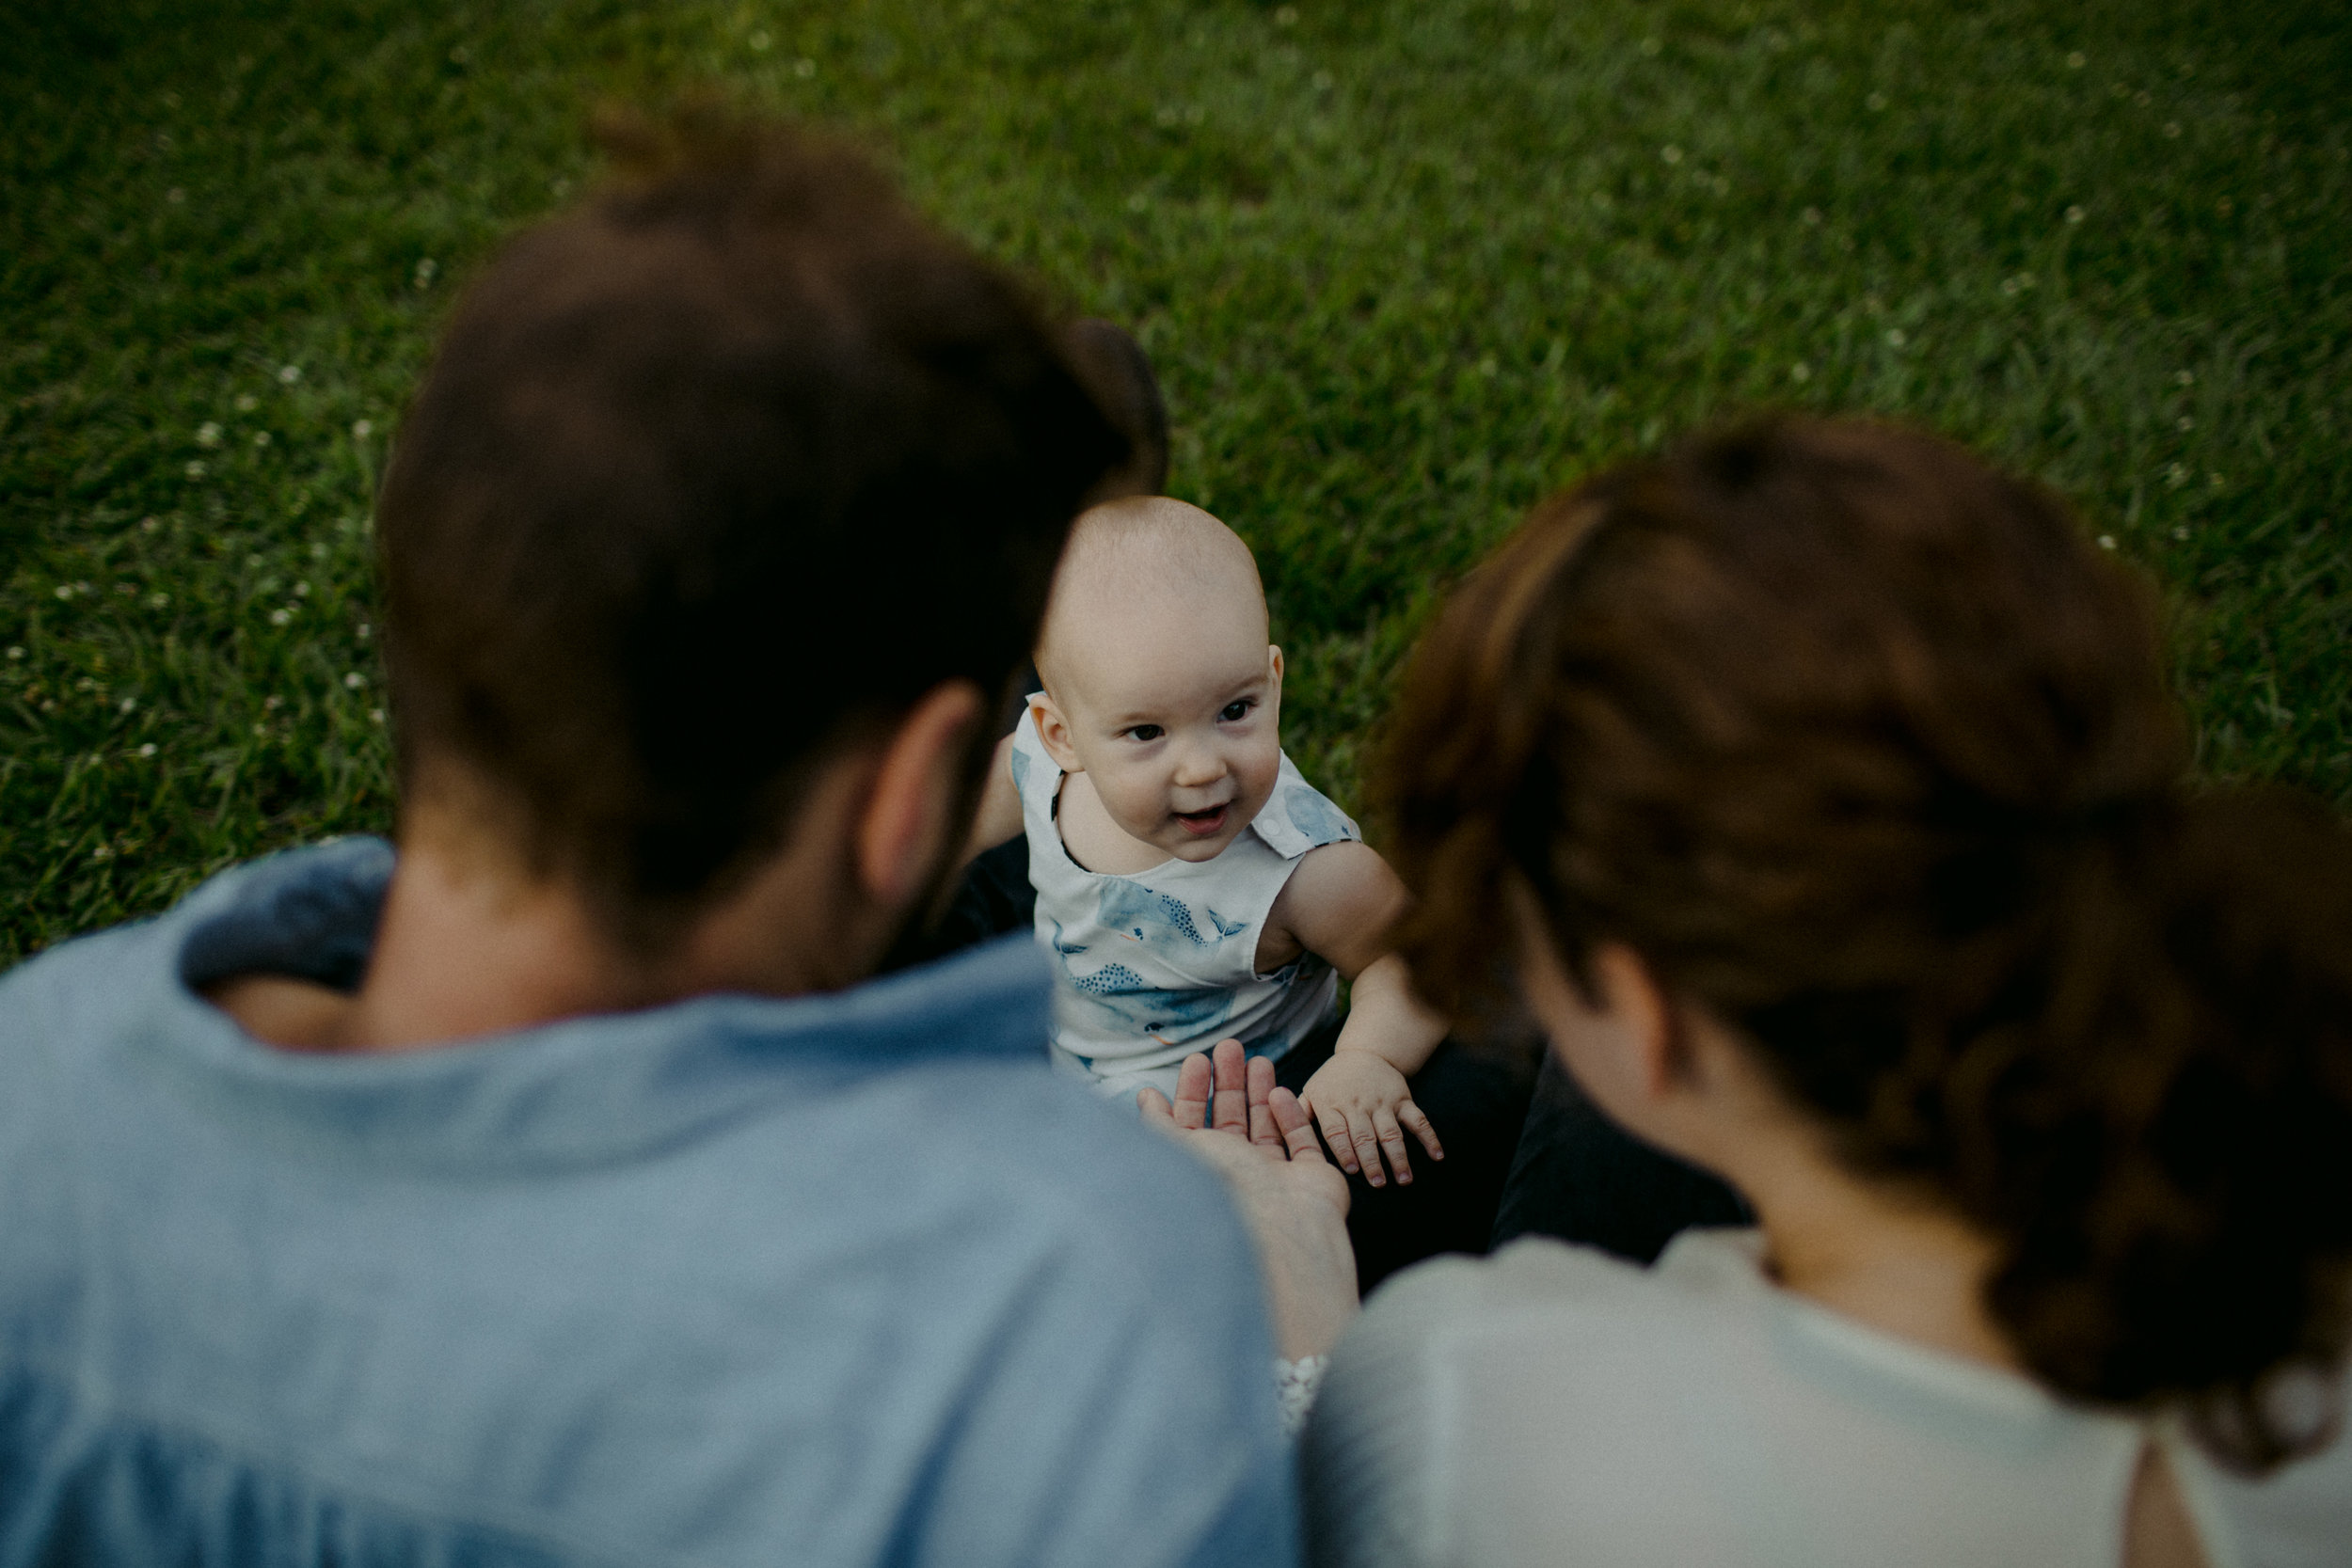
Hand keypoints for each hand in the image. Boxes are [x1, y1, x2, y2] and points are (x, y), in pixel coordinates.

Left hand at [1139, 1039, 1358, 1358]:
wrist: (1282, 1231)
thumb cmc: (1226, 1192)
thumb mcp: (1181, 1152)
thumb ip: (1160, 1124)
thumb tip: (1144, 1097)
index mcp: (1203, 1172)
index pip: (1194, 1125)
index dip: (1193, 1091)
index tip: (1197, 1060)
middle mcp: (1237, 1176)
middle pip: (1231, 1121)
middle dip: (1229, 1082)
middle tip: (1230, 1047)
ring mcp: (1274, 1178)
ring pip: (1265, 1127)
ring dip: (1259, 1092)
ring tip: (1259, 1059)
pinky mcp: (1309, 1178)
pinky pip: (1300, 1143)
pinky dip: (1290, 1117)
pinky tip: (1280, 1094)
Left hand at [1298, 1048, 1442, 1187]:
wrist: (1365, 1053)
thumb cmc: (1332, 1081)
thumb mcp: (1311, 1091)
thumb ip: (1298, 1113)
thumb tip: (1277, 1131)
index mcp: (1332, 1105)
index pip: (1337, 1131)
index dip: (1344, 1150)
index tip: (1351, 1170)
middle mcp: (1357, 1104)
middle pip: (1365, 1135)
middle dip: (1372, 1160)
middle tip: (1378, 1183)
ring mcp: (1382, 1102)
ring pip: (1391, 1131)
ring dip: (1399, 1155)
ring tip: (1404, 1178)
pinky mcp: (1403, 1099)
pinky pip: (1418, 1119)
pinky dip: (1429, 1137)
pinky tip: (1437, 1156)